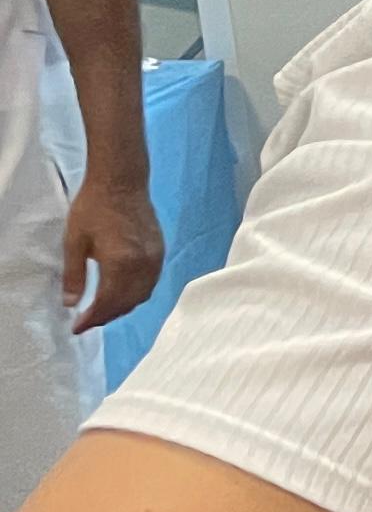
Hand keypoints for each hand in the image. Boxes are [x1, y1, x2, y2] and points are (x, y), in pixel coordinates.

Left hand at [61, 180, 160, 331]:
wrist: (122, 182)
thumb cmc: (94, 208)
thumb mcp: (74, 241)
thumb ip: (74, 275)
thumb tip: (71, 304)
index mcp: (121, 264)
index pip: (108, 303)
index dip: (92, 319)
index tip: (77, 328)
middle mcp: (143, 266)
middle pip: (127, 303)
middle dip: (107, 316)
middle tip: (88, 322)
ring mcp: (155, 260)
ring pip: (142, 296)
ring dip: (123, 308)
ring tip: (104, 311)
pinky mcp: (160, 253)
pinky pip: (150, 284)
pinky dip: (136, 295)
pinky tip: (122, 293)